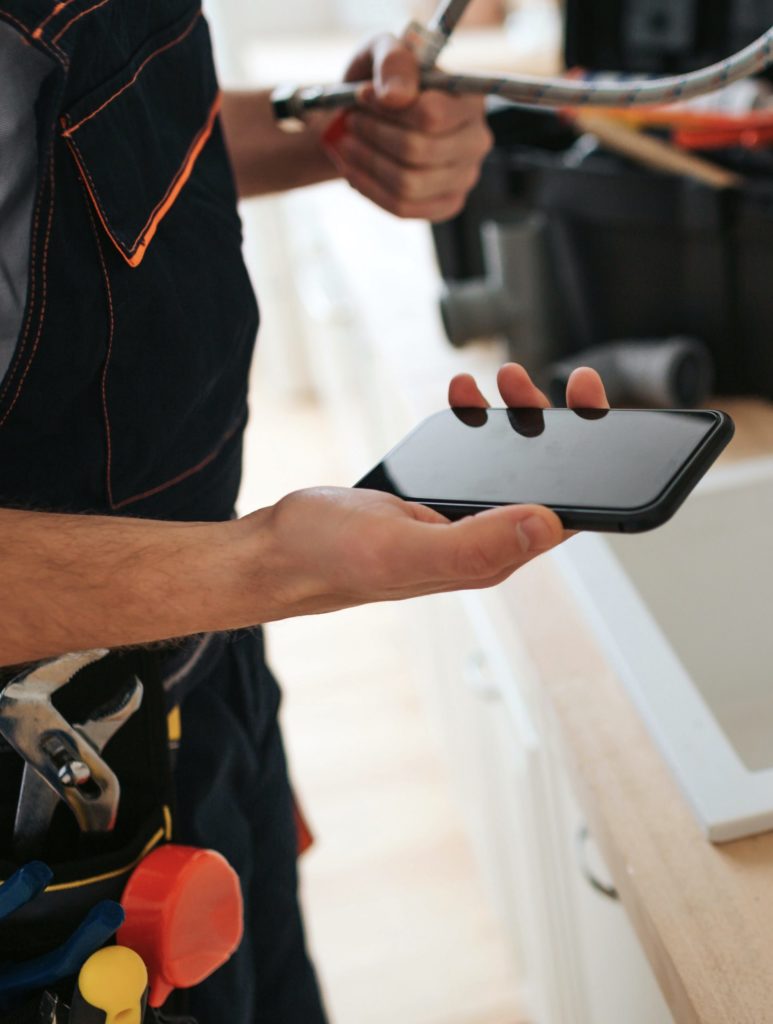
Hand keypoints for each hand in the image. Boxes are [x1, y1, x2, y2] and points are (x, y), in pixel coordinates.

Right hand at [229, 366, 607, 623]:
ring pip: (509, 466)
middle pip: (546, 483)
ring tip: (503, 380)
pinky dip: (474, 423)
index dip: (596, 465)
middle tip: (550, 383)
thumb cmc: (331, 558)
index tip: (598, 410)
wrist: (279, 552)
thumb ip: (474, 542)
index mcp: (488, 558)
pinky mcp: (432, 502)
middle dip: (556, 426)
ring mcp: (457, 520)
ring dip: (515, 419)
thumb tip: (549, 522)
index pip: (567, 514)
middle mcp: (482, 541)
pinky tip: (462, 399)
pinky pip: (471, 459)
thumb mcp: (401, 549)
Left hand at [325, 35, 492, 221]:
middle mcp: (476, 141)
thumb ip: (392, 61)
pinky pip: (404, 208)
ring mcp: (464, 178)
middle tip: (348, 123)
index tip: (360, 96)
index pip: (432, 115)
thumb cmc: (384, 82)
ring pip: (409, 184)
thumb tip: (394, 97)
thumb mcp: (383, 52)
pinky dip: (370, 190)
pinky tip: (352, 172)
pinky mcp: (446, 205)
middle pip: (418, 152)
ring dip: (367, 164)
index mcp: (470, 100)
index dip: (388, 109)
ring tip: (345, 146)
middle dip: (373, 136)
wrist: (376, 116)